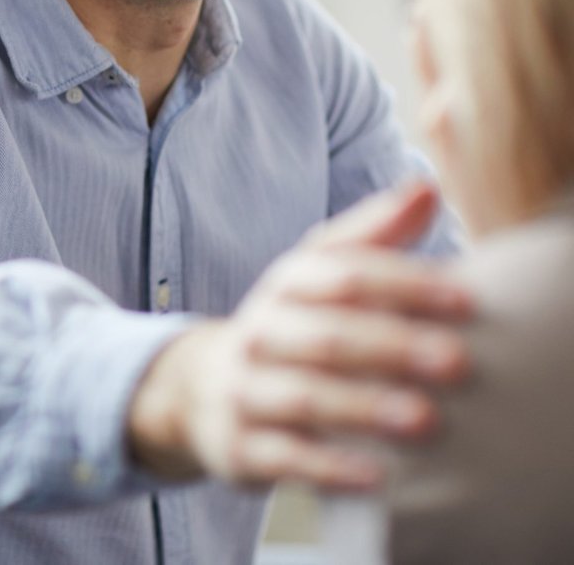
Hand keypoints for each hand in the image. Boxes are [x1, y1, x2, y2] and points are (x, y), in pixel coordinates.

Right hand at [127, 182, 471, 490]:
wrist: (197, 388)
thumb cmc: (287, 327)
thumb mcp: (316, 274)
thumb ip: (374, 234)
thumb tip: (426, 187)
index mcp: (286, 286)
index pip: (342, 274)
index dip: (403, 282)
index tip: (465, 298)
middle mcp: (259, 333)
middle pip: (325, 335)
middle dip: (391, 346)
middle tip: (456, 361)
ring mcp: (244, 390)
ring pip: (302, 396)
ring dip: (363, 406)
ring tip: (422, 420)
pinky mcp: (240, 446)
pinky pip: (281, 456)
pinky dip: (326, 465)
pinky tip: (374, 475)